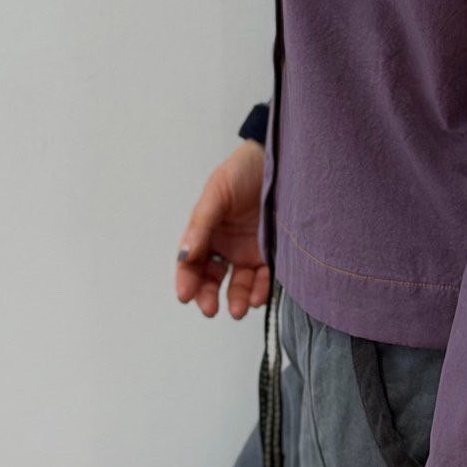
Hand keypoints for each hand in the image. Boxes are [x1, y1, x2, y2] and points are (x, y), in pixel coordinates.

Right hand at [174, 141, 269, 318]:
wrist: (282, 158)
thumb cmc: (244, 170)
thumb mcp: (217, 192)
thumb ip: (201, 223)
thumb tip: (185, 254)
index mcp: (206, 231)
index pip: (190, 262)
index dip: (186, 280)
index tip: (186, 295)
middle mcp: (226, 245)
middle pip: (212, 278)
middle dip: (209, 296)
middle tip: (211, 309)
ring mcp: (250, 251)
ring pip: (240, 283)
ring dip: (237, 298)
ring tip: (239, 309)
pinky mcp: (274, 253)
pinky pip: (266, 278)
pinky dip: (261, 290)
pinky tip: (259, 296)